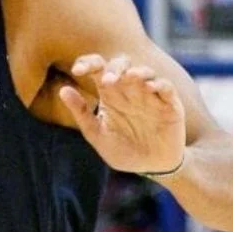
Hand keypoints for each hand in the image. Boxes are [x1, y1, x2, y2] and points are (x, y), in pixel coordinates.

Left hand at [59, 53, 184, 173]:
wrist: (151, 168)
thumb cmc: (123, 150)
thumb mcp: (98, 135)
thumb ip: (81, 113)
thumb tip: (63, 90)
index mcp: (109, 94)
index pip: (98, 68)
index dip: (87, 63)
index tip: (77, 70)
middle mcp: (129, 90)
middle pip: (122, 64)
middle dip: (114, 67)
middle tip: (107, 81)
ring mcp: (150, 95)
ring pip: (145, 72)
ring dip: (137, 72)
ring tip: (129, 78)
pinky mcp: (169, 104)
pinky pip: (166, 87)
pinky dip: (159, 84)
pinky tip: (150, 87)